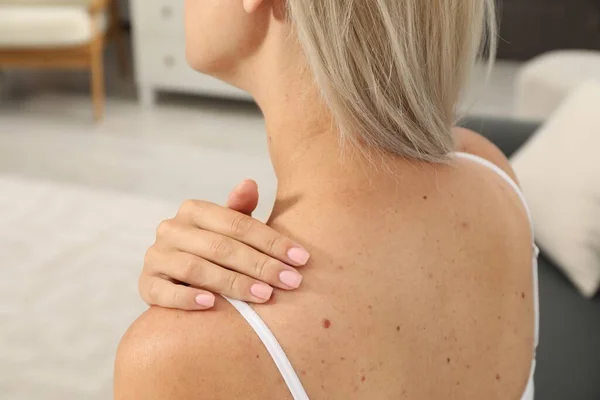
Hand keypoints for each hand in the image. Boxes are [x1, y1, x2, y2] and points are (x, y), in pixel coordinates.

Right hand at [139, 180, 309, 309]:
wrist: (177, 279)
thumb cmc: (214, 251)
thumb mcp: (229, 230)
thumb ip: (240, 211)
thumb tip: (250, 183)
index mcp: (194, 210)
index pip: (238, 224)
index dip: (272, 241)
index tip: (301, 259)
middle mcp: (172, 229)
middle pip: (221, 246)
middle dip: (260, 265)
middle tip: (290, 281)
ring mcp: (156, 256)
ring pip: (196, 268)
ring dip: (233, 283)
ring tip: (264, 295)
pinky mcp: (146, 285)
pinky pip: (164, 292)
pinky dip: (187, 298)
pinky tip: (211, 305)